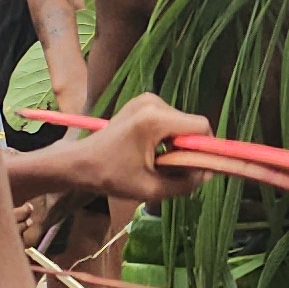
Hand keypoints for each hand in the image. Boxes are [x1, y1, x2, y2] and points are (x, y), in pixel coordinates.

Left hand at [41, 91, 207, 201]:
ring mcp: (147, 99)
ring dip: (177, 144)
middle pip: (191, 125)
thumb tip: (209, 173)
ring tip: (157, 162)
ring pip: (181, 124)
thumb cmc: (111, 176)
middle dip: (188, 148)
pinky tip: (151, 152)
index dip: (206, 148)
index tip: (198, 167)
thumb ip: (185, 183)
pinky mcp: (143, 103)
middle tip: (171, 170)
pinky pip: (169, 120)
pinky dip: (167, 138)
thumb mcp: (150, 188)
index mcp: (155, 119)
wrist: (79, 163)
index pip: (201, 126)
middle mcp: (153, 102)